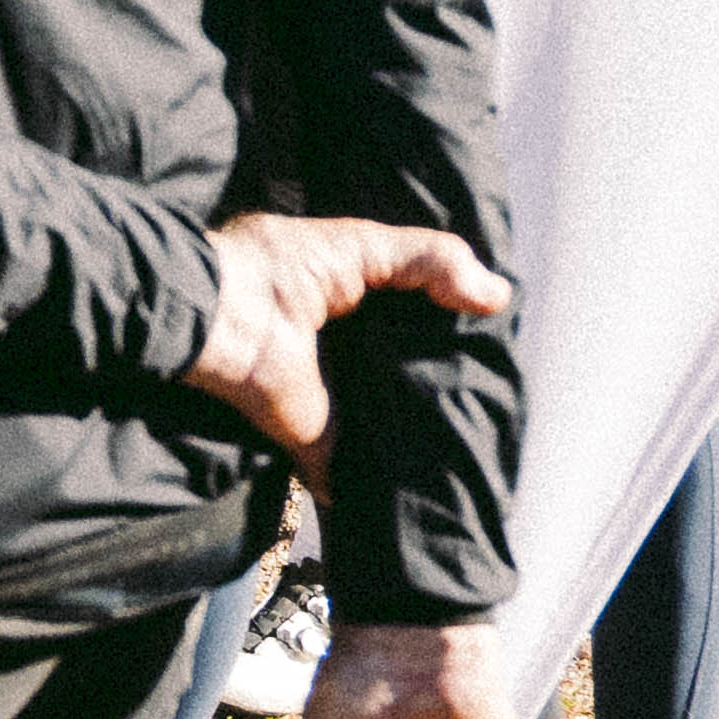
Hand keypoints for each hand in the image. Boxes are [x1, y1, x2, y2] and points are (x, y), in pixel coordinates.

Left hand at [176, 206, 511, 458]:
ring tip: (483, 427)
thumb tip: (498, 295)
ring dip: (423, 423)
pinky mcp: (321, 441)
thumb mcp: (367, 246)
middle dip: (445, 378)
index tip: (497, 337)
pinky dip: (390, 472)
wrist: (220, 316)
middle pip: (408, 371)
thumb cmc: (282, 267)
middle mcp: (346, 353)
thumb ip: (431, 261)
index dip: (452, 325)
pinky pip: (362, 464)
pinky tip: (440, 468)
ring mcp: (335, 400)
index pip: (414, 318)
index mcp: (351, 301)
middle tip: (498, 386)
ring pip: (391, 418)